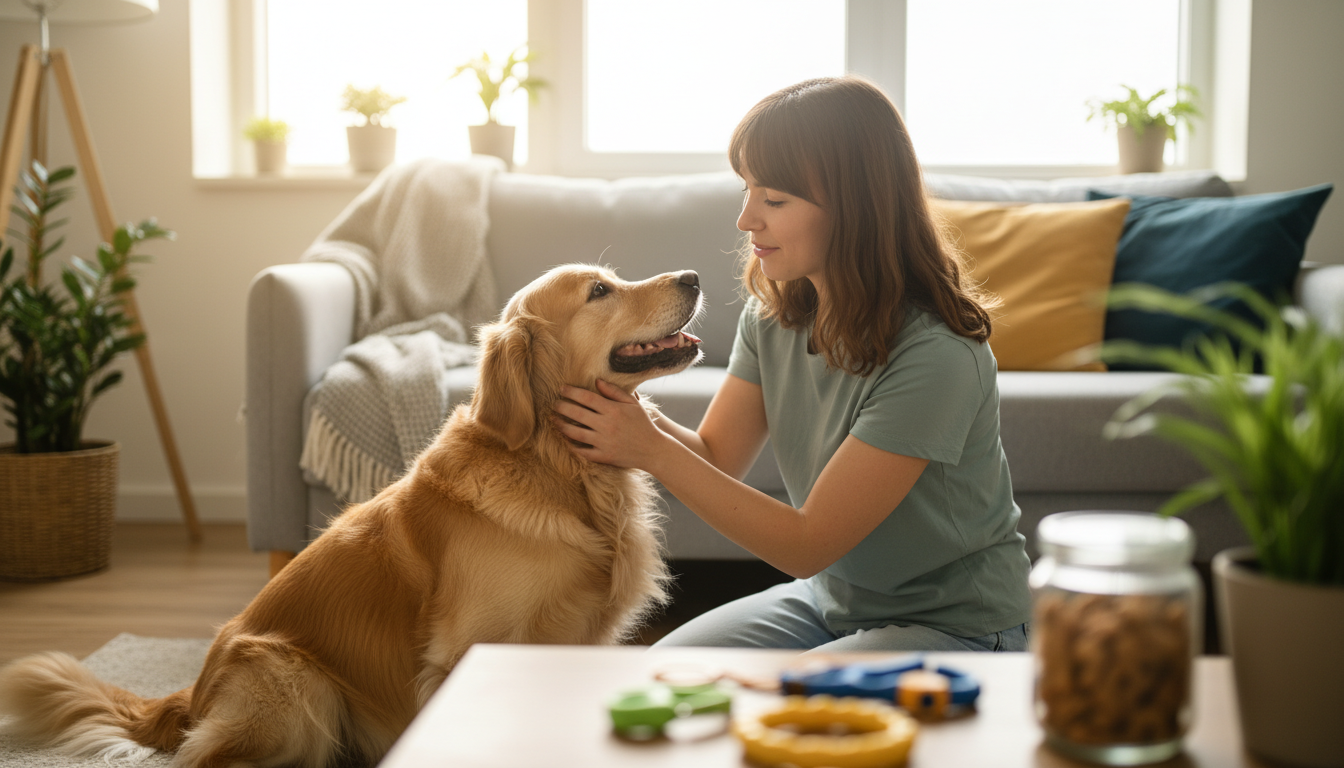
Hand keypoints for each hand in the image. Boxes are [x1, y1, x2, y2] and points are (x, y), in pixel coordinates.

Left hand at [553, 380, 669, 469]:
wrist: (653, 450)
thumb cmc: (643, 424)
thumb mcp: (632, 404)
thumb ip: (614, 392)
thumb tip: (597, 381)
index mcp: (613, 410)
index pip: (586, 397)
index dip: (571, 392)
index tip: (561, 389)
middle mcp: (606, 425)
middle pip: (577, 413)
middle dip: (561, 407)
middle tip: (553, 403)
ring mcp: (603, 442)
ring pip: (575, 433)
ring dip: (561, 425)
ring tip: (554, 420)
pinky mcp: (603, 456)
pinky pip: (582, 451)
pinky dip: (571, 445)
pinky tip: (564, 439)